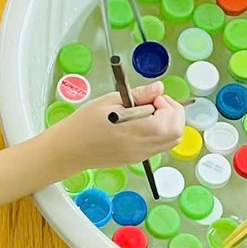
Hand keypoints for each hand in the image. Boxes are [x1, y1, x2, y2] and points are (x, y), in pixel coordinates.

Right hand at [58, 84, 184, 168]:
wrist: (70, 149)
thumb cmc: (85, 124)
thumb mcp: (110, 101)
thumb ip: (139, 95)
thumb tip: (159, 87)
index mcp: (138, 130)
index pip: (171, 120)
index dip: (166, 103)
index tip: (152, 97)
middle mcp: (143, 147)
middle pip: (176, 133)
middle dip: (172, 113)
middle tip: (154, 103)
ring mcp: (141, 156)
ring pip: (170, 141)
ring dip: (167, 124)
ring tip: (147, 112)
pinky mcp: (136, 159)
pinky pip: (159, 147)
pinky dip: (159, 133)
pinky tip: (141, 124)